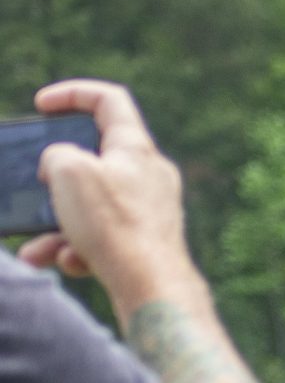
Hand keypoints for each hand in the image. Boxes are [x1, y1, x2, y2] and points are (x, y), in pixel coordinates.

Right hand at [17, 80, 199, 314]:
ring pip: (92, 208)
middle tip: (35, 186)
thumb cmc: (114, 224)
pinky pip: (103, 239)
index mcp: (137, 148)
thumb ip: (56, 154)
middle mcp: (150, 177)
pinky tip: (68, 262)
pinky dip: (78, 249)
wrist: (153, 288)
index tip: (42, 104)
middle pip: (93, 161)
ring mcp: (151, 212)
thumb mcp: (68, 171)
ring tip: (34, 249)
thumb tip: (59, 168)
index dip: (73, 94)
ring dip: (56, 226)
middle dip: (54, 178)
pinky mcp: (146, 245)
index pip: (109, 101)